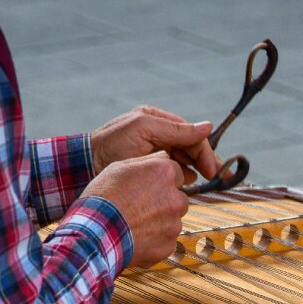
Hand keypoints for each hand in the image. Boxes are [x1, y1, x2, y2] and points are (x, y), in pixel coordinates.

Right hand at [80, 152, 187, 267]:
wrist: (94, 233)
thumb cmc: (103, 199)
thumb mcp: (118, 168)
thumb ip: (146, 161)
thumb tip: (163, 157)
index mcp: (164, 174)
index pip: (177, 174)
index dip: (161, 181)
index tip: (149, 188)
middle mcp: (175, 198)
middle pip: (178, 197)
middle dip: (164, 202)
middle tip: (141, 207)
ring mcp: (174, 223)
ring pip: (173, 220)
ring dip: (160, 221)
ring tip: (136, 223)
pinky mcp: (169, 244)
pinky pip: (167, 240)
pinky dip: (156, 240)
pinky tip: (137, 237)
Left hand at [91, 106, 218, 183]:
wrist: (85, 166)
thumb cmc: (110, 145)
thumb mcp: (144, 130)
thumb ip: (175, 129)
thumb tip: (208, 126)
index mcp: (156, 120)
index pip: (191, 134)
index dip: (205, 151)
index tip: (213, 170)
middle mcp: (158, 133)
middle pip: (191, 147)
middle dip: (205, 161)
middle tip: (217, 177)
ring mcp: (154, 151)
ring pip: (185, 160)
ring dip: (193, 170)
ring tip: (197, 181)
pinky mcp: (149, 167)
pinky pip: (173, 171)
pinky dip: (181, 177)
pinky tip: (183, 183)